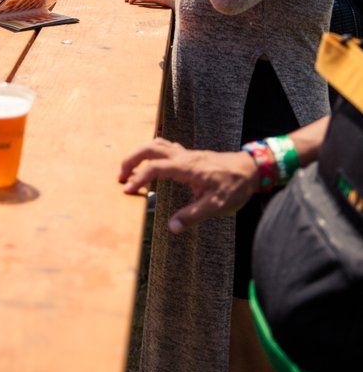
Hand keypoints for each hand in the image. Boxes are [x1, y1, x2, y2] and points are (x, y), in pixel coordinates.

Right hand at [118, 138, 259, 231]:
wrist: (251, 170)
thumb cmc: (235, 187)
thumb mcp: (216, 206)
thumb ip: (193, 215)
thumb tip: (172, 227)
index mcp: (187, 167)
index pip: (155, 168)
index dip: (139, 178)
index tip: (128, 190)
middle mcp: (184, 156)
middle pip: (150, 148)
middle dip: (131, 160)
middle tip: (121, 176)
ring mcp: (186, 154)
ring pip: (156, 144)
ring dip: (140, 154)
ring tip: (130, 170)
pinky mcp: (190, 155)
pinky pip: (166, 147)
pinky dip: (152, 153)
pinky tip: (152, 165)